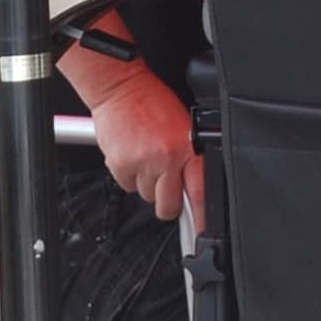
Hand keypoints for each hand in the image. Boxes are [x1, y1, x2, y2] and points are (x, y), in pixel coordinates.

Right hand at [85, 72, 198, 222]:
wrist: (121, 88)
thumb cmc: (153, 103)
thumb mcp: (185, 127)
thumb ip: (191, 158)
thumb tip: (193, 187)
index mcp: (187, 148)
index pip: (198, 193)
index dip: (200, 218)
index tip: (200, 232)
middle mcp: (166, 158)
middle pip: (168, 206)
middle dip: (168, 201)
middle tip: (165, 182)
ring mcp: (142, 163)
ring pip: (146, 196)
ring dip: (147, 183)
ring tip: (147, 157)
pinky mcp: (120, 165)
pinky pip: (128, 187)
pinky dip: (130, 176)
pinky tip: (133, 155)